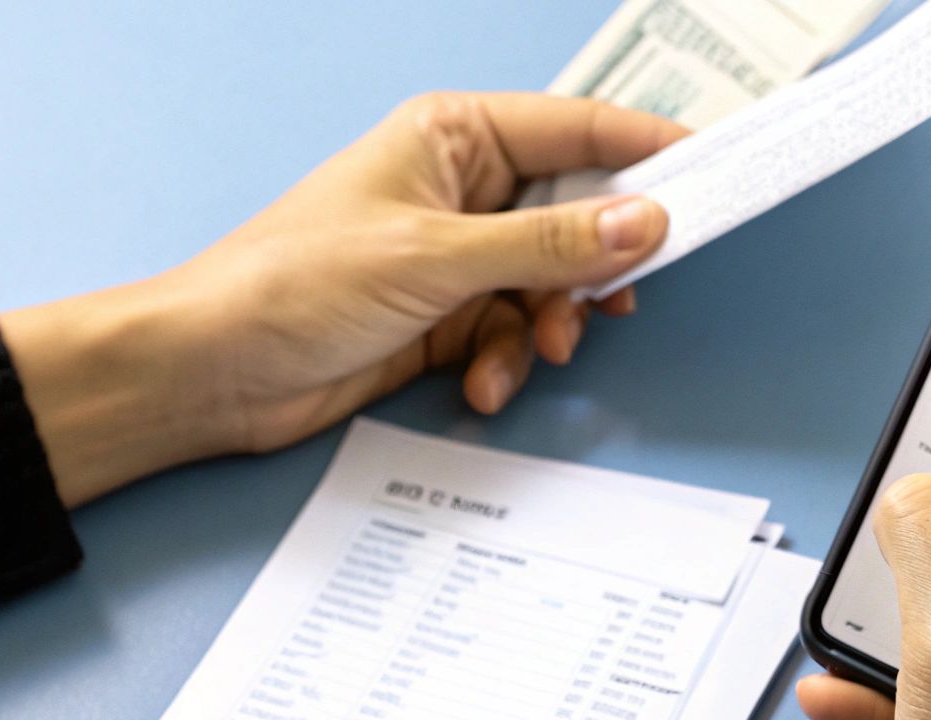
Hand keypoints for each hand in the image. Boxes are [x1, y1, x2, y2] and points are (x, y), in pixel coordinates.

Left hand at [0, 92, 684, 505]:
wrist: (215, 371)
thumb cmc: (296, 282)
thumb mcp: (438, 258)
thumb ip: (551, 242)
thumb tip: (648, 220)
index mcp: (454, 136)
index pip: (580, 129)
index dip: (650, 151)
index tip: (715, 177)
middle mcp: (462, 188)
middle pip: (577, 212)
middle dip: (592, 266)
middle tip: (611, 300)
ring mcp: (456, 255)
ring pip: (553, 282)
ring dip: (548, 325)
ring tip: (527, 350)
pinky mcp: (446, 316)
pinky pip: (514, 331)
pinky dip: (508, 359)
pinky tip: (480, 380)